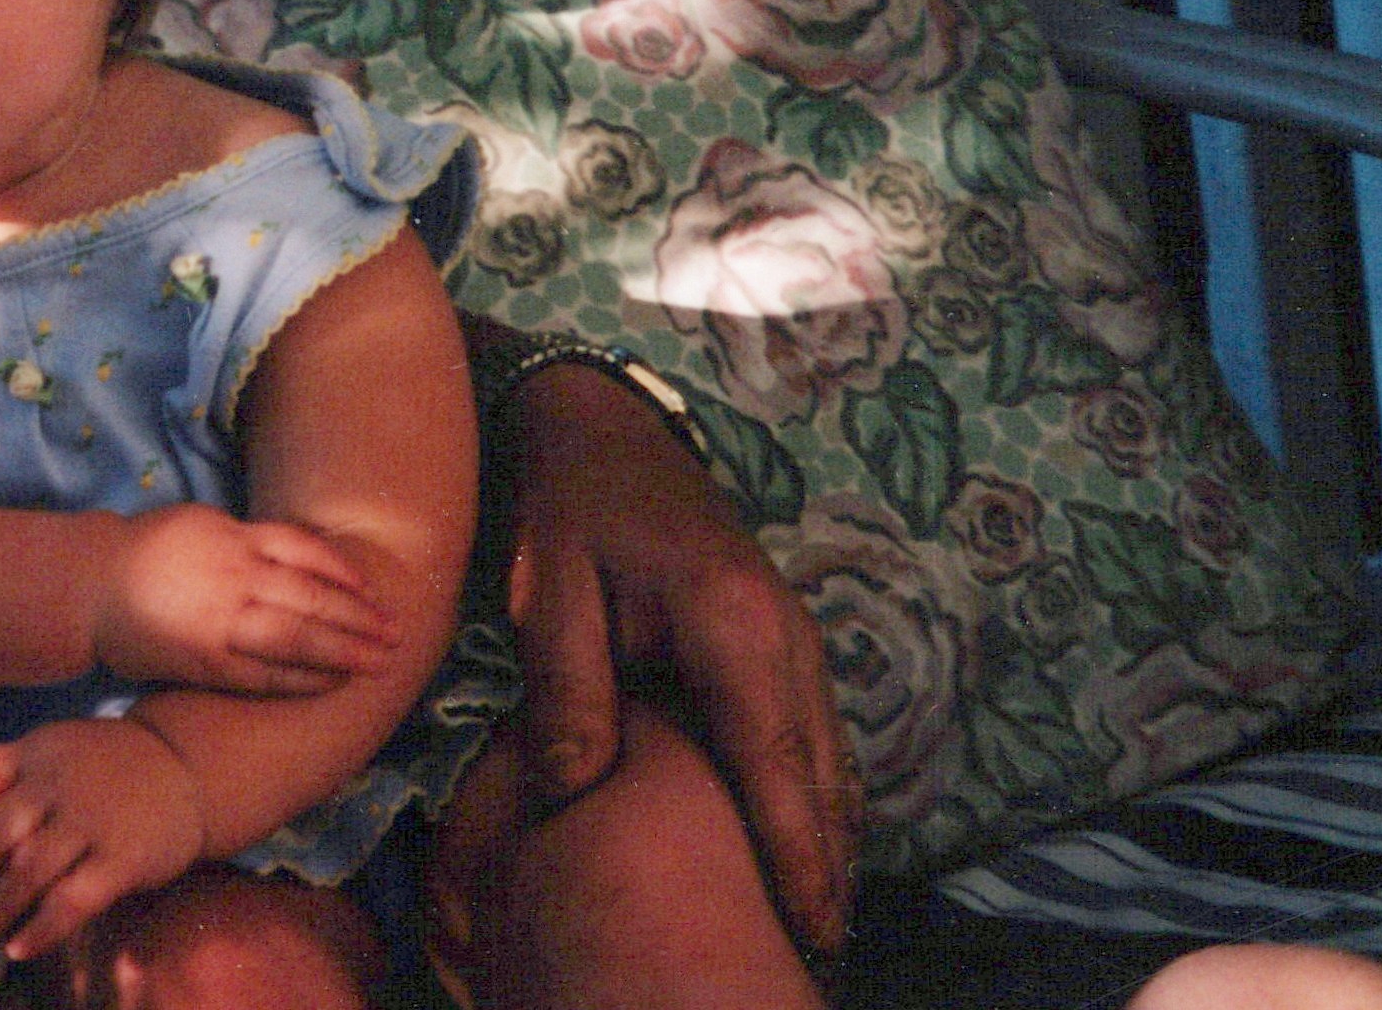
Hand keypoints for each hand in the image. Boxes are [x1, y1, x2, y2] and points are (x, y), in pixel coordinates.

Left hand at [0, 717, 205, 963]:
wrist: (185, 765)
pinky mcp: (124, 857)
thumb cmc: (103, 769)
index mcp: (32, 753)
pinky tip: (21, 947)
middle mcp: (57, 782)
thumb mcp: (54, 753)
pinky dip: (42, 928)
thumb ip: (14, 786)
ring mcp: (91, 819)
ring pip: (29, 871)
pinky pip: (73, 900)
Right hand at [90, 502, 395, 693]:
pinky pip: (263, 674)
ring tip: (379, 663)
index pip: (306, 552)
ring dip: (343, 651)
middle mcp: (234, 577)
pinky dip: (300, 680)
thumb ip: (246, 541)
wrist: (88, 586)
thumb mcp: (199, 524)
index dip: (345, 574)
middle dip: (359, 618)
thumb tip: (296, 560)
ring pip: (296, 638)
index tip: (373, 592)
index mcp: (233, 538)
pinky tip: (329, 684)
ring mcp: (221, 622)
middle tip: (397, 634)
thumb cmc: (145, 551)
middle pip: (312, 598)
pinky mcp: (206, 662)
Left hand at [497, 357, 859, 951]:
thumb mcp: (550, 593)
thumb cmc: (571, 511)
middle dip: (826, 870)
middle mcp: (789, 639)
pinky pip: (818, 736)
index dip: (797, 855)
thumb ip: (568, 690)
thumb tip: (579, 792)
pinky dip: (820, 797)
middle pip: (822, 778)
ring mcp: (799, 638)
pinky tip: (807, 844)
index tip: (812, 927)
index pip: (776, 765)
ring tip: (816, 921)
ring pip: (832, 761)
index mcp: (734, 627)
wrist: (607, 430)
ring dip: (830, 839)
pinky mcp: (788, 642)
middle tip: (816, 951)